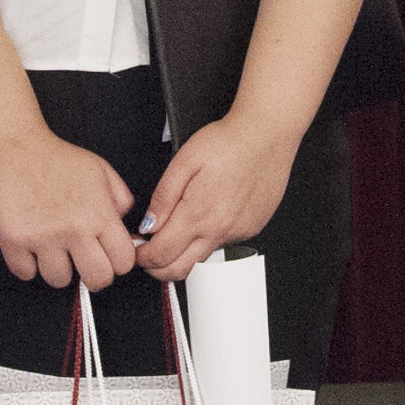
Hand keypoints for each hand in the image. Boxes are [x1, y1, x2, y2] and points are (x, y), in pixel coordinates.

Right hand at [0, 128, 138, 290]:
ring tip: (53, 249)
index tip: (108, 257)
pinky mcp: (13, 240)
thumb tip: (126, 231)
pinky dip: (27, 264)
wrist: (15, 148)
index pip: (123, 262)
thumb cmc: (57, 159)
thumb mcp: (101, 172)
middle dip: (93, 276)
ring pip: (59, 280)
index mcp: (99, 213)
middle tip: (84, 262)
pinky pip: (26, 273)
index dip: (117, 262)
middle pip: (97, 280)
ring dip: (57, 268)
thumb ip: (121, 200)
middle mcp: (74, 229)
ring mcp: (43, 237)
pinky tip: (31, 246)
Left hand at [138, 109, 297, 282]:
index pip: (161, 255)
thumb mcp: (183, 161)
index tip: (137, 249)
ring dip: (184, 253)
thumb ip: (163, 197)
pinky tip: (209, 214)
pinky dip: (208, 238)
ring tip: (178, 228)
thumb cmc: (228, 142)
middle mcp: (219, 229)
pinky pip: (223, 243)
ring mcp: (238, 232)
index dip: (142, 257)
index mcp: (198, 214)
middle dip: (157, 267)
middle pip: (180, 270)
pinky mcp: (251, 228)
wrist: (267, 134)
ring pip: (202, 258)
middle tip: (149, 251)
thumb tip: (148, 225)